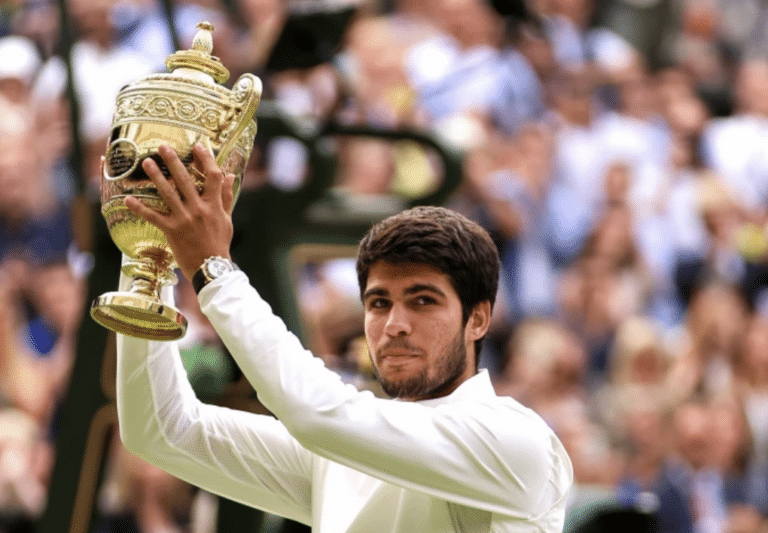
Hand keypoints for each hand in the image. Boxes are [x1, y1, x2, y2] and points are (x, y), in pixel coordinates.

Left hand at [124, 143, 234, 280]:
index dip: (205, 159)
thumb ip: (226, 196)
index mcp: (214, 205)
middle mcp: (199, 209)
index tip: (197, 146)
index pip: (213, 176)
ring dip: (156, 177)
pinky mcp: (172, 230)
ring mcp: (184, 219)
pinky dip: (139, 208)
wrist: (211, 267)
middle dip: (173, 161)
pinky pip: (153, 216)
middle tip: (162, 147)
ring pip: (168, 193)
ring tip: (146, 163)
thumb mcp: (227, 219)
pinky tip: (127, 199)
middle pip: (186, 180)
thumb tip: (230, 176)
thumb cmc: (220, 243)